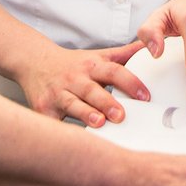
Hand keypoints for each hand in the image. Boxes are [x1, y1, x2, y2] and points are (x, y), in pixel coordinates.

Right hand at [14, 40, 148, 126]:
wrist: (35, 62)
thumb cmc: (73, 64)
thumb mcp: (99, 56)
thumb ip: (125, 54)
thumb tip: (151, 47)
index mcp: (92, 66)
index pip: (114, 71)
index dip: (130, 83)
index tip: (145, 96)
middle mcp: (75, 79)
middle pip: (93, 90)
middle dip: (107, 102)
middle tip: (121, 115)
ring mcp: (58, 94)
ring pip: (73, 104)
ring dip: (86, 114)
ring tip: (99, 122)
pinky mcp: (44, 109)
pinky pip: (53, 121)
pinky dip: (60, 129)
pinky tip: (70, 139)